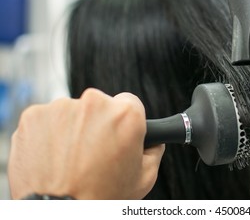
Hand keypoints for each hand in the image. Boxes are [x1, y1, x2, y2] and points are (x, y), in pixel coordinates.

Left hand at [8, 88, 163, 199]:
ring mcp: (61, 108)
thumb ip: (154, 150)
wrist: (60, 214)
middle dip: (99, 124)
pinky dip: (49, 134)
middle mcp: (94, 104)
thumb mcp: (145, 178)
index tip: (117, 132)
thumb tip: (154, 141)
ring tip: (72, 159)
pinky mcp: (33, 116)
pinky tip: (54, 157)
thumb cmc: (100, 198)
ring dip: (73, 129)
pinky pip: (47, 120)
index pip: (130, 102)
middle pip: (100, 105)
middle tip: (95, 152)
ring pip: (72, 112)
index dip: (125, 120)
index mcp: (125, 114)